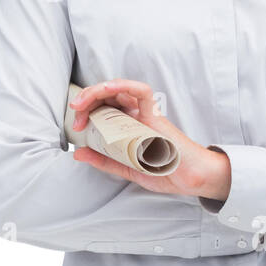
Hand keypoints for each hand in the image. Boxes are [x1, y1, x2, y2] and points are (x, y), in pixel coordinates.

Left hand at [68, 79, 229, 200]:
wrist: (190, 180)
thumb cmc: (164, 171)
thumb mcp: (125, 168)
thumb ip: (104, 160)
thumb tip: (78, 153)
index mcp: (126, 125)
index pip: (103, 107)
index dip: (86, 110)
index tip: (76, 125)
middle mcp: (134, 116)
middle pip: (107, 96)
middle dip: (86, 100)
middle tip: (75, 114)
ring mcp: (144, 113)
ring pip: (119, 90)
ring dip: (97, 91)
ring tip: (82, 103)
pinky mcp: (155, 115)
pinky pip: (142, 92)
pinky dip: (124, 86)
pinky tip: (108, 88)